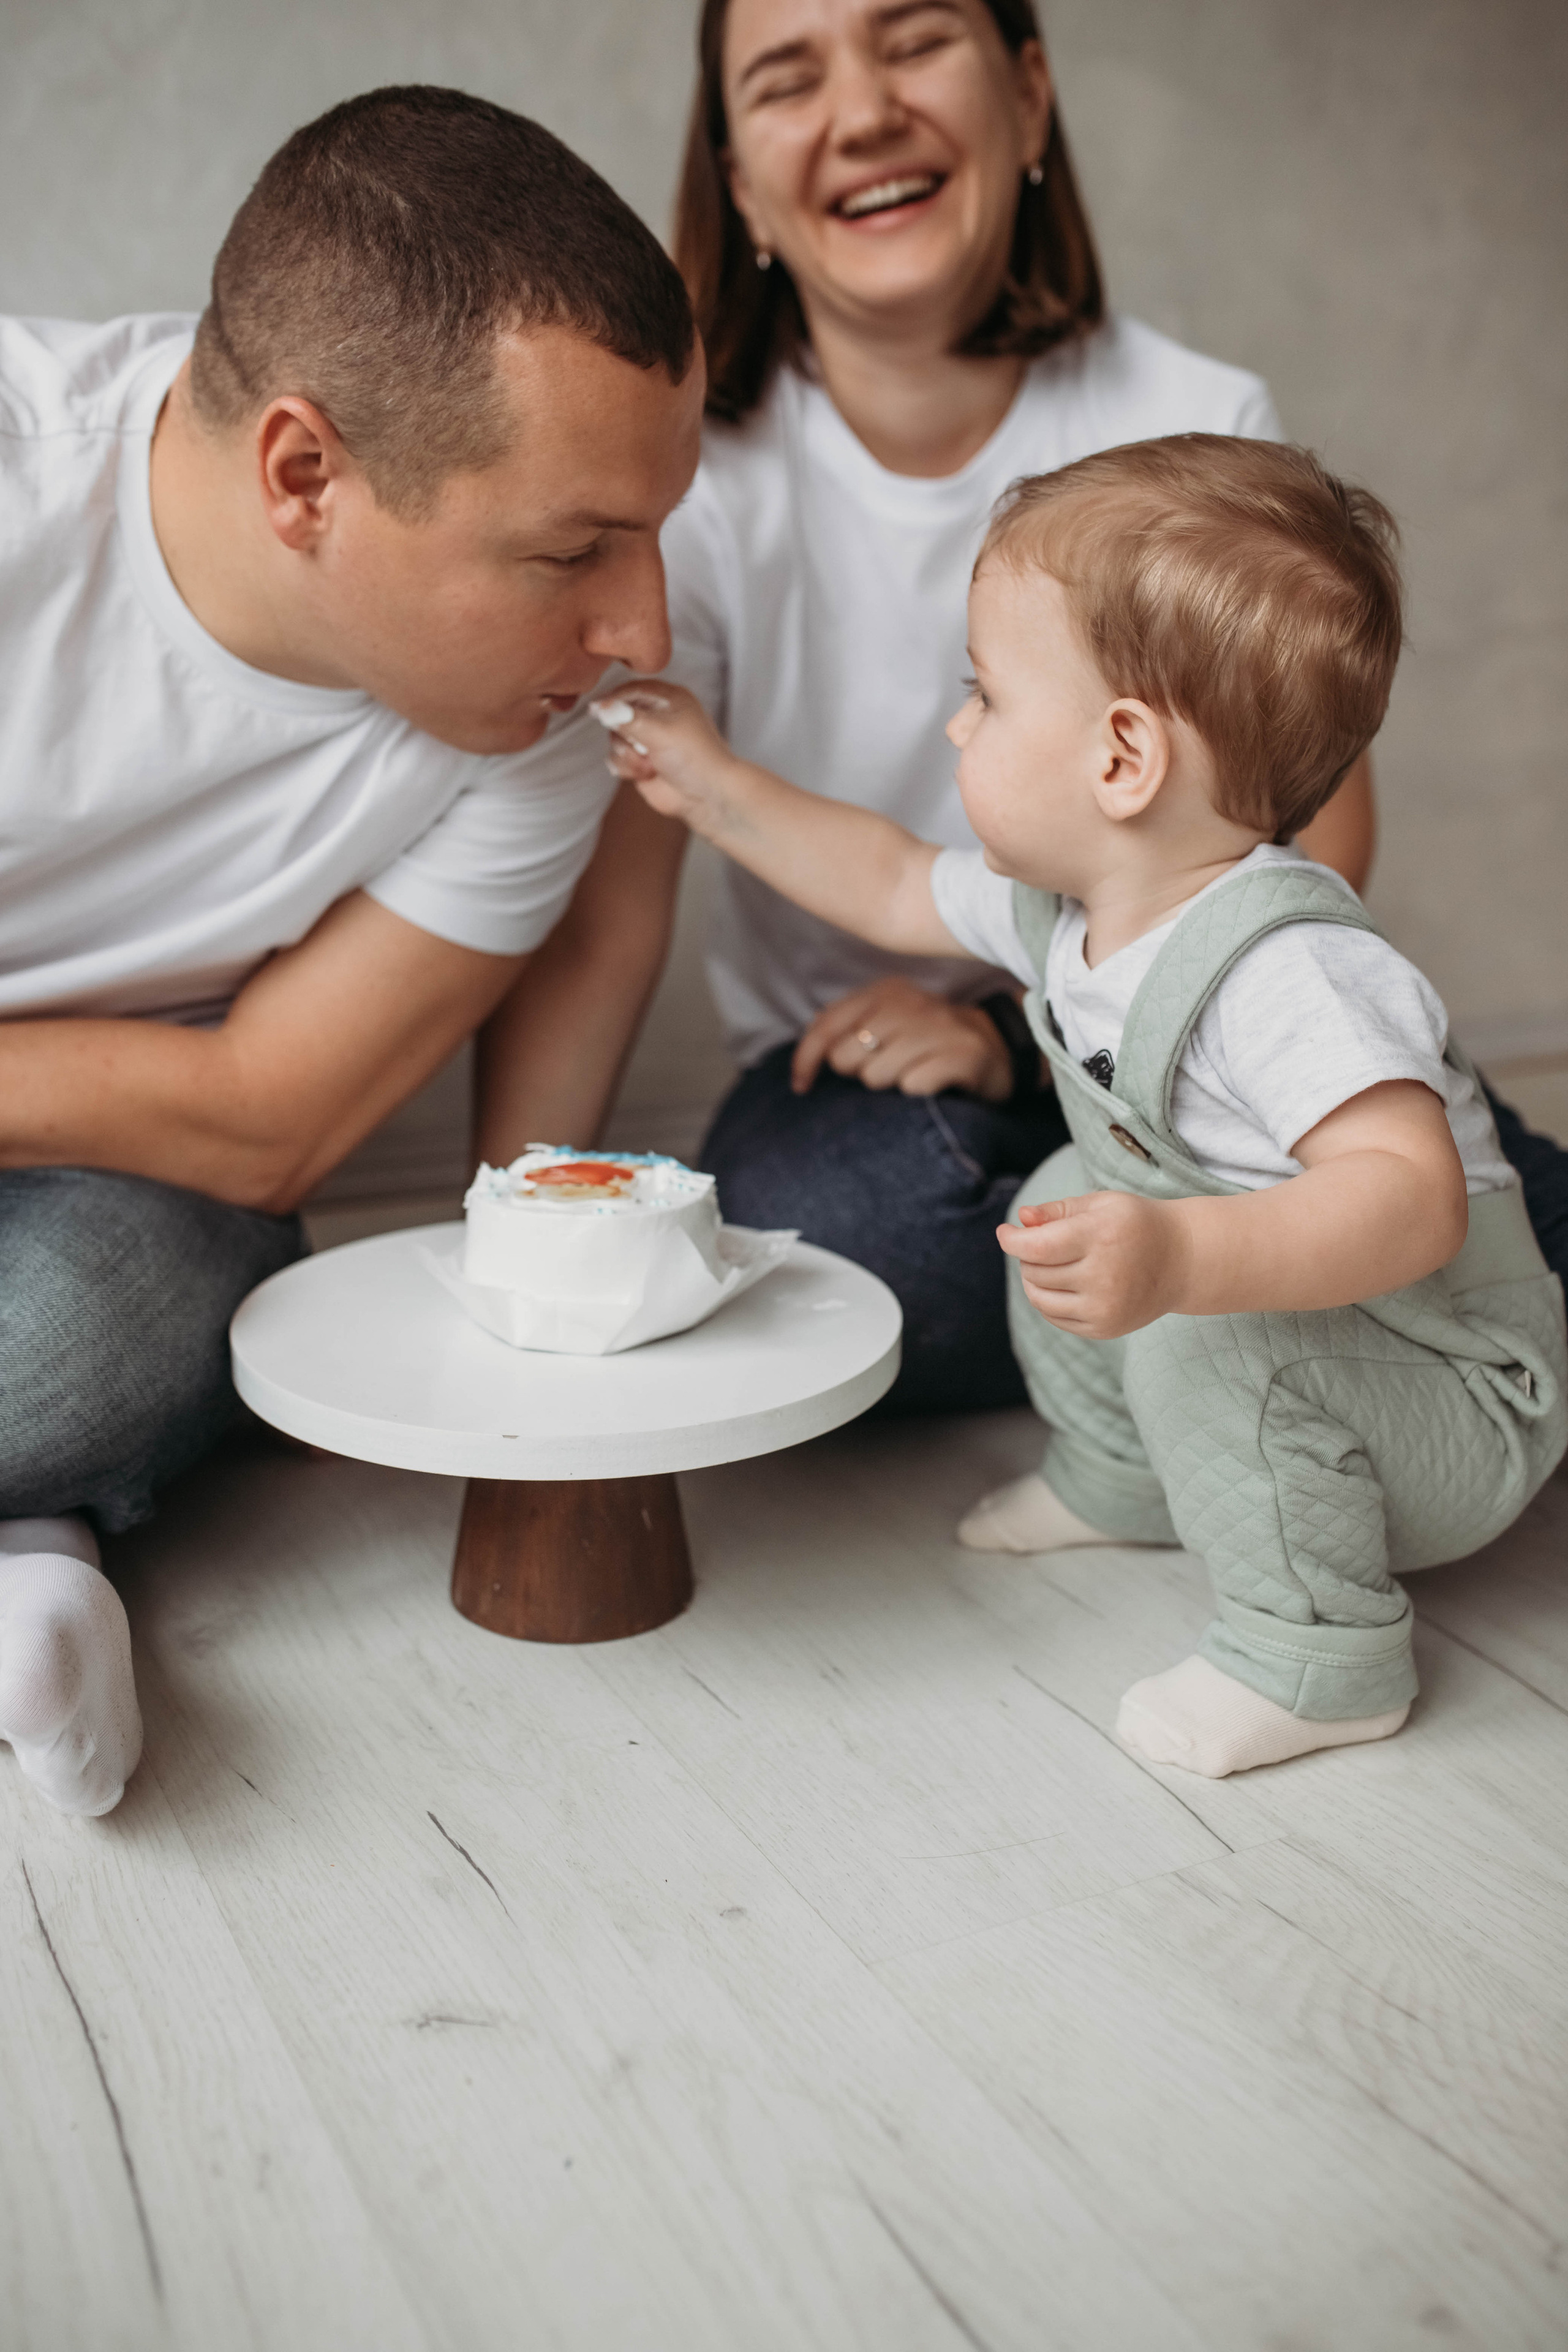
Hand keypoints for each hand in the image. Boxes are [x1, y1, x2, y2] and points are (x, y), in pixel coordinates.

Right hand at [592, 679, 739, 833]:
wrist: (706, 797)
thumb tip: (601, 707)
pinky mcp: (641, 762)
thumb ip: (628, 717)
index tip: (596, 709)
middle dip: (625, 733)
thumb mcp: (661, 731)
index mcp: (668, 699)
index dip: (612, 699)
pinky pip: (617, 759)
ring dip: (628, 755)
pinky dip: (628, 768)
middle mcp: (657, 717)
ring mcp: (648, 740)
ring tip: (648, 763)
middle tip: (642, 745)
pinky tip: (645, 774)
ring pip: (615, 739)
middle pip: (617, 715)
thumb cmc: (695, 758)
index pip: (631, 690)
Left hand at [791, 977, 1013, 1099]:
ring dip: (888, 1085)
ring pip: (876, 1075)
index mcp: (886, 992)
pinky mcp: (963, 1056)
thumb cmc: (930, 1040)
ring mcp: (939, 1028)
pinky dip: (916, 1093)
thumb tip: (810, 1042)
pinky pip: (913, 1086)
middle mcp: (910, 1004)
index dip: (805, 1060)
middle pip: (846, 1057)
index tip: (802, 1086)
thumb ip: (849, 1025)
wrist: (999, 1045)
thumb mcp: (890, 1020)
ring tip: (910, 1076)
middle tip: (885, 1070)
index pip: (827, 1025)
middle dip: (857, 1073)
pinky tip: (931, 1085)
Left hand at [998, 1189, 1190, 1338]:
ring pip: (1040, 1298)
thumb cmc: (1135, 1224)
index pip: (1037, 1247)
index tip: (1005, 1233)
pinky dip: (1049, 1300)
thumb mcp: (1100, 1204)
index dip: (1012, 1240)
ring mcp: (1104, 1308)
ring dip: (1034, 1279)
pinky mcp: (1104, 1328)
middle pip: (1035, 1272)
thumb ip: (1057, 1211)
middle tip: (1043, 1243)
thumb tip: (1021, 1219)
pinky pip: (1055, 1317)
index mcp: (1101, 1237)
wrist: (1182, 1261)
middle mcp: (1104, 1276)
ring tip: (1049, 1264)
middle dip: (1028, 1256)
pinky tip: (1064, 1284)